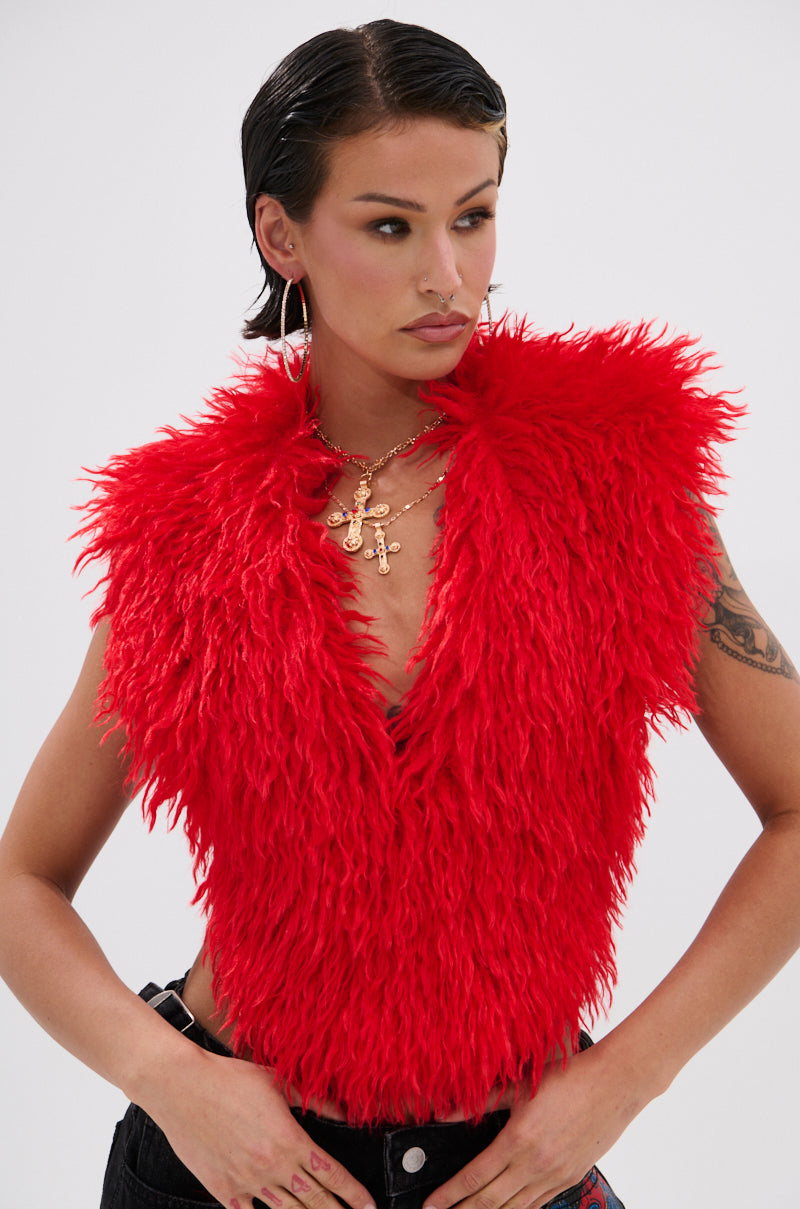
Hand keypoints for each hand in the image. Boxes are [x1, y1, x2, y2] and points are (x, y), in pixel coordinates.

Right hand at [141, 1047, 377, 1208]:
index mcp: (289, 1139)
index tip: (368, 1205)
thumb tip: (345, 1113)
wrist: (182, 1087)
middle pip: (314, 1200)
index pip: (331, 1174)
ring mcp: (246, 1182)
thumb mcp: (277, 1082)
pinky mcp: (223, 1189)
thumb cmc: (229, 1079)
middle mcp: (271, 1166)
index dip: (353, 1193)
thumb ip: (315, 1100)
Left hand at [420, 1042, 639, 1208]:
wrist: (613, 1085)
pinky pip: (539, 1204)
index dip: (450, 1194)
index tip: (431, 1204)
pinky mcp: (570, 1178)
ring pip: (515, 1208)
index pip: (474, 1177)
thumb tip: (444, 1113)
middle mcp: (535, 1164)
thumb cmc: (567, 1077)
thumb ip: (479, 1102)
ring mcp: (554, 1175)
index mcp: (518, 1139)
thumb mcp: (518, 1086)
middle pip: (490, 1200)